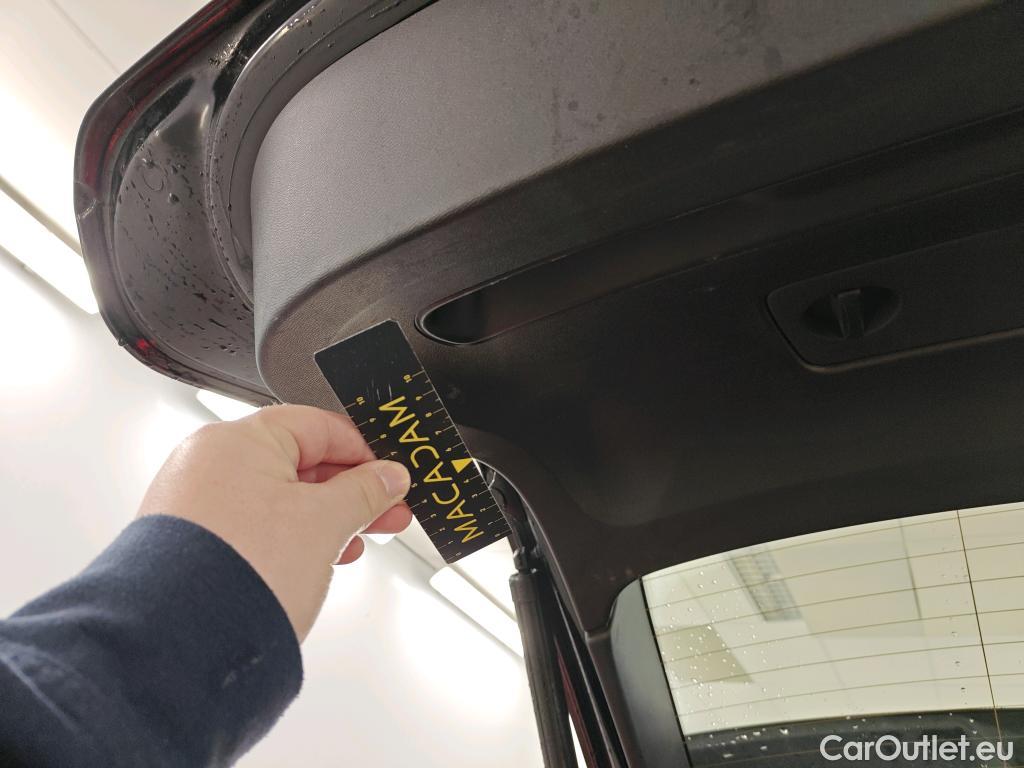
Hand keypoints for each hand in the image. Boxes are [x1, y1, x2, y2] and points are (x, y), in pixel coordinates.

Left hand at [137, 404, 411, 641]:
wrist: (182, 644)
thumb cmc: (240, 572)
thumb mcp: (326, 522)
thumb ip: (365, 491)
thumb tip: (388, 477)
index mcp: (238, 439)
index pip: (320, 426)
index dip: (364, 453)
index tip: (391, 478)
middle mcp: (207, 463)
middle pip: (300, 462)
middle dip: (350, 491)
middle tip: (385, 512)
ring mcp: (193, 504)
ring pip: (277, 498)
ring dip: (324, 518)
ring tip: (355, 542)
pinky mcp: (189, 543)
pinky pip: (253, 527)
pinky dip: (289, 538)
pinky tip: (315, 560)